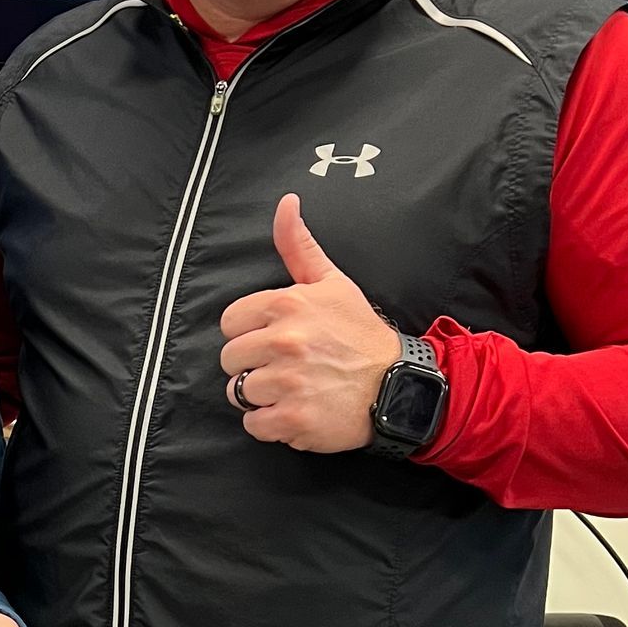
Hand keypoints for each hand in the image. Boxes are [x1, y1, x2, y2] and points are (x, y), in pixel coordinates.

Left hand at [219, 194, 401, 453]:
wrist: (398, 385)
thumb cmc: (360, 333)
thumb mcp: (331, 282)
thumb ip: (298, 245)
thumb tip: (286, 202)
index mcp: (286, 304)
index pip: (229, 322)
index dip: (249, 333)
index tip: (274, 338)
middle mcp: (284, 341)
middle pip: (230, 359)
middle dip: (252, 365)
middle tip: (286, 366)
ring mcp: (288, 382)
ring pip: (239, 392)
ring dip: (261, 395)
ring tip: (292, 388)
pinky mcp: (293, 419)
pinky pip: (253, 424)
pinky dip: (270, 424)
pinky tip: (295, 410)